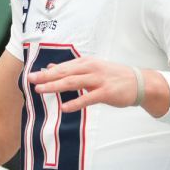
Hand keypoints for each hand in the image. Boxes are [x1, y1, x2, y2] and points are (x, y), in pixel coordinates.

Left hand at [25, 56, 143, 113]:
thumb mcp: (91, 69)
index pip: (63, 66)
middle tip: (30, 80)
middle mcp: (91, 68)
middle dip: (46, 77)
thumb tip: (50, 68)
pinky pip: (88, 98)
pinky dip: (76, 103)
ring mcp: (99, 80)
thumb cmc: (112, 76)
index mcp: (86, 62)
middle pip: (65, 72)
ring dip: (55, 86)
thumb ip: (71, 69)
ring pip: (73, 82)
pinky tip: (64, 108)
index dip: (47, 72)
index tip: (31, 75)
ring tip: (41, 90)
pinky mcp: (106, 92)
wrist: (139, 82)